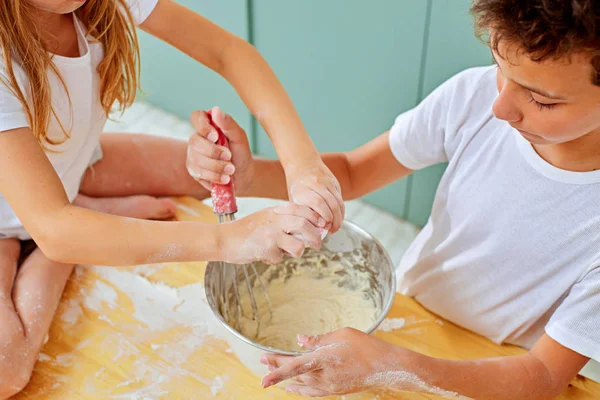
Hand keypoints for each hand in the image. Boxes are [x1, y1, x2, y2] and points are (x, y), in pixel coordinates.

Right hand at [186, 106, 253, 195]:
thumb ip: (228, 124)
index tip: (215, 136)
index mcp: (208, 126)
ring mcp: (193, 155)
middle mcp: (197, 139)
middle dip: (214, 152)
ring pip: (197, 159)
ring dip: (217, 166)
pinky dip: (215, 176)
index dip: (202, 126)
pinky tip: (225, 178)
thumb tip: (216, 110)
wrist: (243, 176)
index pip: (196, 117)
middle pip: (195, 141)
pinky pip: (199, 173)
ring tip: (231, 170)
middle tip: (230, 156)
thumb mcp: (239, 138)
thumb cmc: (240, 153)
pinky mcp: (194, 171)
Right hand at [219, 203, 322, 264]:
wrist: (224, 238)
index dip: (316, 218)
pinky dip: (277, 259)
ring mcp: (271, 234)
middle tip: (317, 244)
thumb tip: (309, 230)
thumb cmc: (247, 230)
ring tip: (292, 252)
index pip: (303, 210)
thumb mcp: (266, 217)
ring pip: (298, 245)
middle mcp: (275, 220)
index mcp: (276, 211)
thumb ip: (284, 219)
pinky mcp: (265, 249)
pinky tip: (266, 254)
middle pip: (305, 225)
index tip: (321, 226)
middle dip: (315, 236)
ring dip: (299, 251)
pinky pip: (280, 257)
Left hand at [260, 328, 411, 396]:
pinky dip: (300, 389)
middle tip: (262, 361)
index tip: (262, 378)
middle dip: (277, 368)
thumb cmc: (366, 346)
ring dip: (287, 378)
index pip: (294, 366)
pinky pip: (312, 392)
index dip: (277, 372)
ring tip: (273, 371)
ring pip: (302, 384)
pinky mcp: (335, 390)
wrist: (387, 367)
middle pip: (295, 374)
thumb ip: (318, 339)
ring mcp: (330, 386)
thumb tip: (299, 340)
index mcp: (324, 359)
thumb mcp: (341, 334)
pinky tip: (293, 388)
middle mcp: (324, 376)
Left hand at [285, 161, 343, 233]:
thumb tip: (311, 231)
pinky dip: (341, 211)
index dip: (323, 216)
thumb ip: (302, 212)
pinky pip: (341, 198)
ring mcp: (327, 182)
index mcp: (303, 188)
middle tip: (331, 231)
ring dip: (339, 217)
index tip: (323, 227)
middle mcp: (316, 184)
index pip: (317, 203)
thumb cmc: (296, 186)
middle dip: (333, 220)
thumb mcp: (294, 199)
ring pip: (338, 202)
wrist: (302, 164)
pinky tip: (338, 219)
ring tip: (335, 227)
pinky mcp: (335, 182)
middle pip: (331, 203)